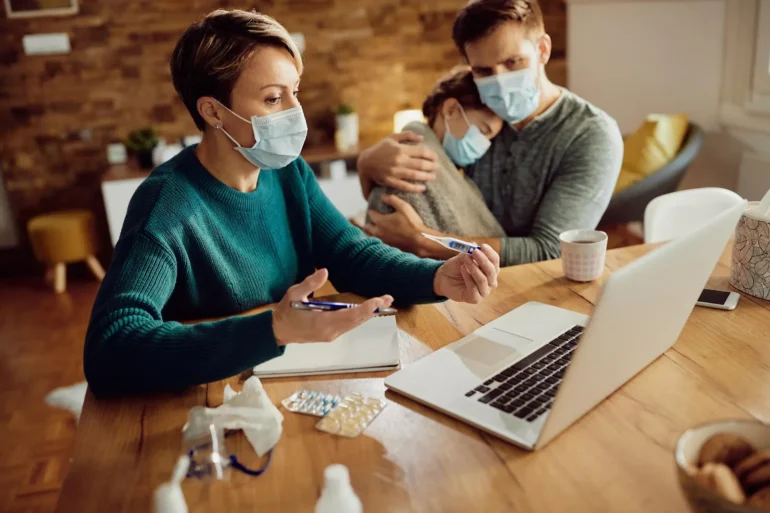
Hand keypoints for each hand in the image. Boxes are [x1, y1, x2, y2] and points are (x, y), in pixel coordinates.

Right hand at [272, 269, 393, 344]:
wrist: (278, 331)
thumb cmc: (286, 311)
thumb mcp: (293, 294)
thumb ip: (310, 283)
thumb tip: (325, 271)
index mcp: (322, 323)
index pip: (349, 316)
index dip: (365, 309)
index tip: (378, 301)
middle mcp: (330, 332)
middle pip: (356, 321)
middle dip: (373, 309)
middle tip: (388, 298)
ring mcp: (331, 335)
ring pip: (355, 324)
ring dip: (369, 313)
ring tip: (383, 302)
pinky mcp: (330, 334)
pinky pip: (349, 325)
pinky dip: (360, 316)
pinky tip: (368, 309)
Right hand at [357, 132, 438, 192]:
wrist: (365, 162)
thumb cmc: (380, 149)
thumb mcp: (392, 138)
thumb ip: (407, 135)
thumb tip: (422, 138)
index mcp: (400, 149)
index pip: (422, 152)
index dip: (431, 155)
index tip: (436, 158)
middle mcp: (398, 160)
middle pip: (421, 164)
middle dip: (431, 167)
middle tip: (436, 168)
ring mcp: (394, 172)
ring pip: (415, 175)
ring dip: (427, 177)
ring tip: (433, 177)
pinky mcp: (390, 181)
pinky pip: (405, 186)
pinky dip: (415, 188)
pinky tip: (423, 188)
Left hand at [365, 195, 425, 253]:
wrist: (420, 240)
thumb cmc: (412, 223)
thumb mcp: (404, 207)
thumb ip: (392, 200)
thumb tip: (382, 196)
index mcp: (380, 221)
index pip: (371, 214)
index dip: (372, 211)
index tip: (373, 210)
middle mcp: (378, 232)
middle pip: (367, 227)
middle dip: (368, 223)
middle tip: (372, 220)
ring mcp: (382, 241)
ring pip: (370, 236)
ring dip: (370, 232)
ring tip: (373, 229)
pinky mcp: (388, 247)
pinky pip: (378, 243)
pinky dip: (377, 240)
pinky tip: (382, 238)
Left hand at [433, 245, 500, 303]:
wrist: (443, 279)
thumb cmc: (455, 268)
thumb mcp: (461, 257)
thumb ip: (468, 253)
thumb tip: (474, 245)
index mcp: (490, 269)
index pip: (495, 261)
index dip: (490, 253)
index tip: (483, 246)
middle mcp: (490, 281)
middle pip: (492, 271)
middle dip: (483, 260)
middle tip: (474, 252)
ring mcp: (484, 291)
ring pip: (483, 279)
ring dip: (474, 268)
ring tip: (466, 259)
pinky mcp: (475, 298)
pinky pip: (474, 288)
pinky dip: (468, 277)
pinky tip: (462, 269)